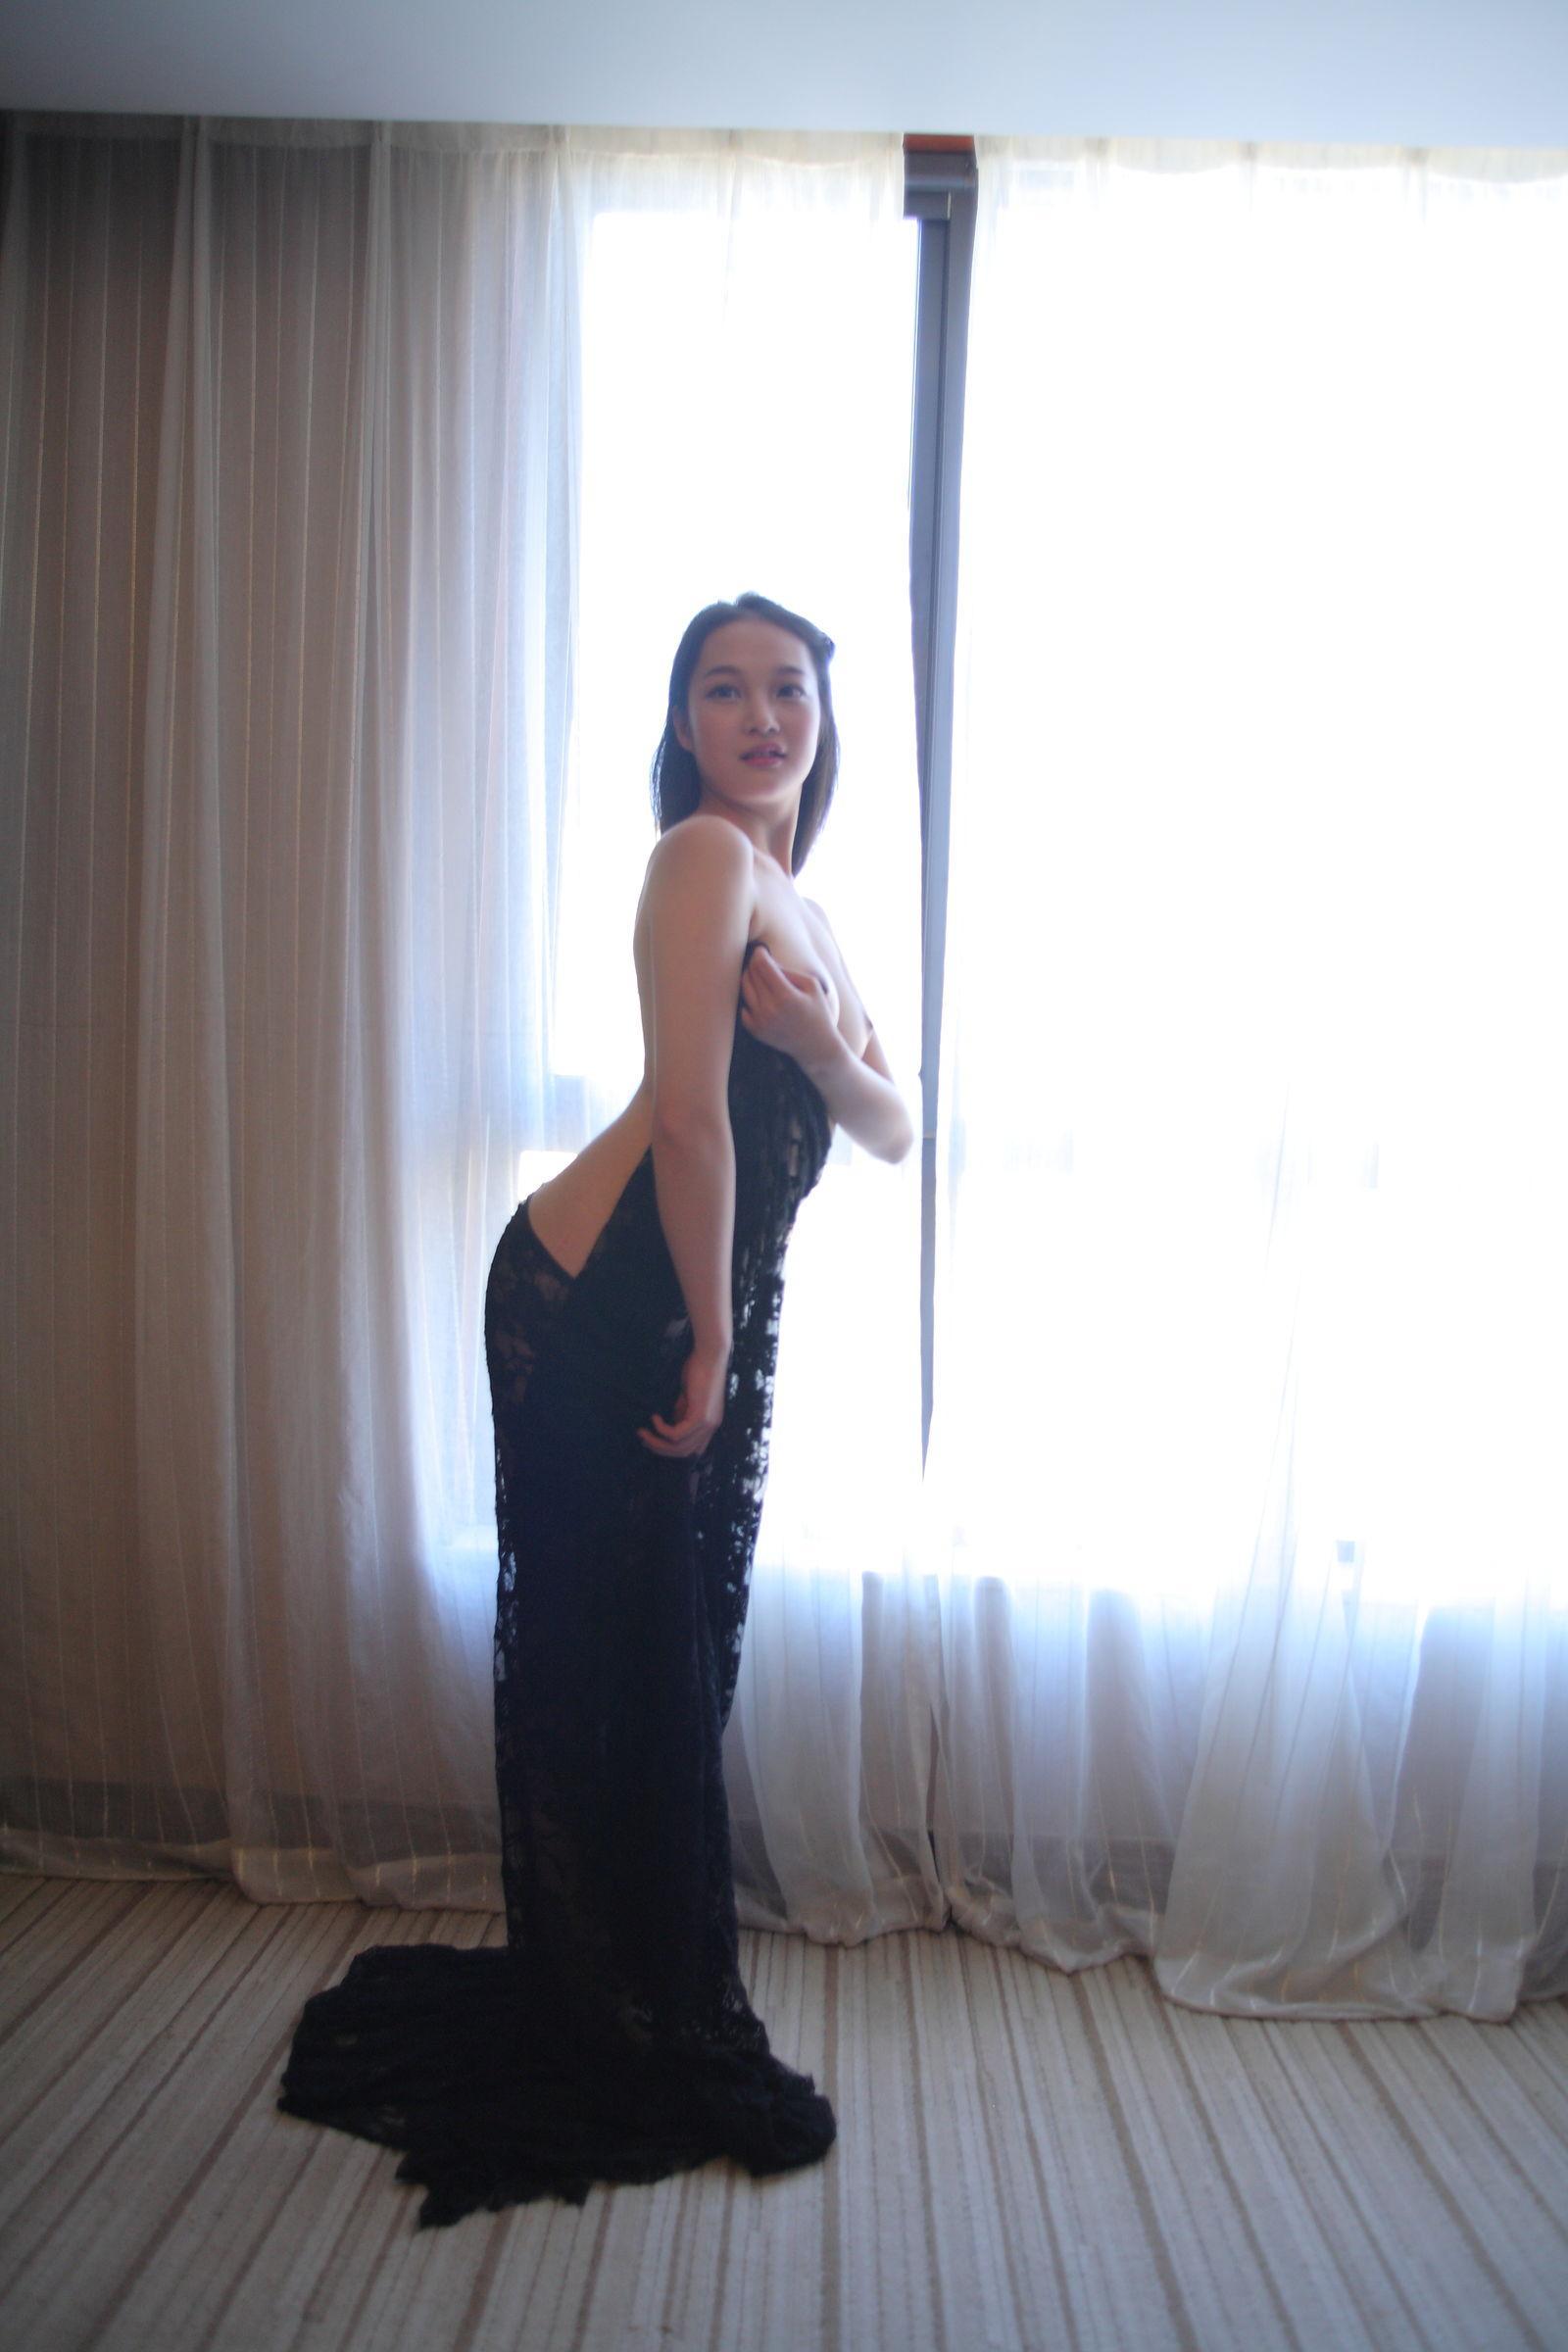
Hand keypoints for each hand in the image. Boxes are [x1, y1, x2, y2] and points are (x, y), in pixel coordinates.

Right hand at [637, 1343, 729, 1458]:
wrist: (709, 1354)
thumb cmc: (698, 1370)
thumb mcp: (687, 1398)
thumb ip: (681, 1413)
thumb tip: (669, 1426)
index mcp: (709, 1424)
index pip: (692, 1450)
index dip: (671, 1450)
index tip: (653, 1441)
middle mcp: (711, 1427)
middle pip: (684, 1453)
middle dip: (660, 1449)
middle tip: (643, 1438)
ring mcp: (708, 1424)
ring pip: (679, 1447)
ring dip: (658, 1442)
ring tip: (644, 1431)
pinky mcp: (701, 1417)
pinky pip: (676, 1434)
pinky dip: (662, 1429)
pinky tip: (654, 1417)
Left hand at [739, 944, 841, 1077]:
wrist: (816, 1046)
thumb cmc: (817, 1012)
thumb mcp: (811, 986)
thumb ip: (789, 971)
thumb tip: (766, 961)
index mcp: (786, 995)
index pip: (762, 966)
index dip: (759, 954)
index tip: (761, 950)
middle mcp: (770, 1009)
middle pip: (750, 975)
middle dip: (754, 965)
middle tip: (761, 963)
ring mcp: (760, 1021)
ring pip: (744, 988)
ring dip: (749, 978)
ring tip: (760, 976)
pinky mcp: (755, 1030)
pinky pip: (743, 1006)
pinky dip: (749, 997)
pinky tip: (759, 995)